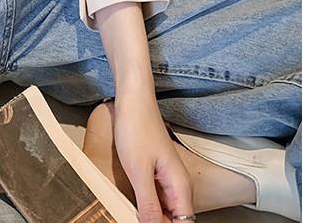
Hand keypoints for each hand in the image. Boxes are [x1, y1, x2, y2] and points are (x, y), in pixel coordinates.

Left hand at [112, 91, 193, 222]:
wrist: (133, 99)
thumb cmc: (136, 127)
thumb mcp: (138, 171)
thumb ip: (148, 204)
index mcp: (180, 187)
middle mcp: (178, 185)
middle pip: (174, 219)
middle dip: (157, 222)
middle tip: (134, 217)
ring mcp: (167, 178)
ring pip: (164, 210)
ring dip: (150, 215)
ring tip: (130, 212)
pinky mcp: (155, 172)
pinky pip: (155, 197)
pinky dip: (145, 204)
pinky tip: (130, 204)